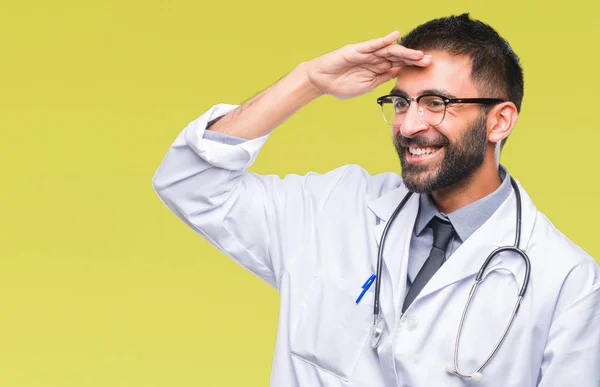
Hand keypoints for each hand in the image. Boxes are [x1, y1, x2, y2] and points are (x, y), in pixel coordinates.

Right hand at [304, 31, 431, 98]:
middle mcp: (374, 59)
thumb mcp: (367, 86)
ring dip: (404, 51)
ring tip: (418, 54)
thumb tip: (399, 71)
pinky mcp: (357, 50)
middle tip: (429, 60)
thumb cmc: (341, 85)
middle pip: (398, 57)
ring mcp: (366, 54)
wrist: (321, 82)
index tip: (427, 68)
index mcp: (377, 69)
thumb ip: (382, 78)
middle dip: (413, 58)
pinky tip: (395, 36)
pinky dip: (384, 40)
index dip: (412, 66)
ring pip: (389, 50)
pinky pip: (373, 44)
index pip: (399, 65)